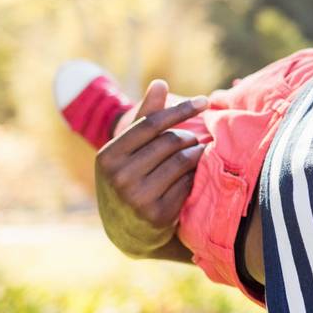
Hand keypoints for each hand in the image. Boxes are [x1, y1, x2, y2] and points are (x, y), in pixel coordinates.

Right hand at [94, 80, 207, 256]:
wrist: (127, 229)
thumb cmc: (130, 177)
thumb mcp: (128, 150)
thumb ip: (145, 116)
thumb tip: (160, 82)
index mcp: (108, 156)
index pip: (151, 123)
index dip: (181, 109)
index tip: (205, 101)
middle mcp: (119, 177)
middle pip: (170, 141)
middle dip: (189, 136)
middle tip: (195, 139)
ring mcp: (137, 198)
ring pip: (182, 161)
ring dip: (196, 154)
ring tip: (196, 154)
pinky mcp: (158, 215)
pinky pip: (188, 183)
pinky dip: (195, 175)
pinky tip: (194, 175)